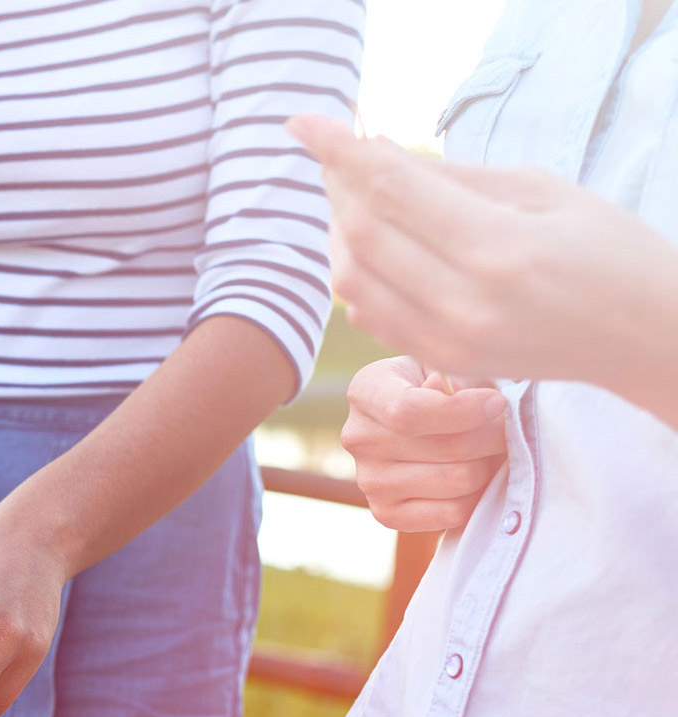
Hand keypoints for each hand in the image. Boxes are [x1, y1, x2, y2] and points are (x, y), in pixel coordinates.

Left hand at [290, 114, 677, 388]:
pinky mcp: (445, 363)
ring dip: (338, 231)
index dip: (338, 150)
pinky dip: (356, 273)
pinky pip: (369, 314)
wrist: (649, 337)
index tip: (303, 123)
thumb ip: (450, 175)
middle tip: (339, 156)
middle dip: (337, 185)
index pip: (389, 189)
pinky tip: (372, 246)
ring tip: (355, 197)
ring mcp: (450, 342)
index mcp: (497, 249)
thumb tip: (374, 149)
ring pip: (351, 279)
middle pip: (359, 234)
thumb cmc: (610, 250)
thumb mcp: (541, 191)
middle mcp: (464, 303)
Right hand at [342, 357, 507, 532]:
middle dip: (492, 437)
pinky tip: (475, 478)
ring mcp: (368, 480)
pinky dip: (476, 498)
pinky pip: (452, 513)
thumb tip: (472, 400)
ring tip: (492, 451)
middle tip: (509, 428)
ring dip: (488, 466)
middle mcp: (357, 437)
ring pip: (457, 480)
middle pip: (447, 448)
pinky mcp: (386, 513)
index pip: (408, 412)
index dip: (463, 411)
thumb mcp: (447, 365)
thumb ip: (460, 377)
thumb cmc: (444, 385)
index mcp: (366, 390)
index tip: (497, 403)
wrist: (423, 423)